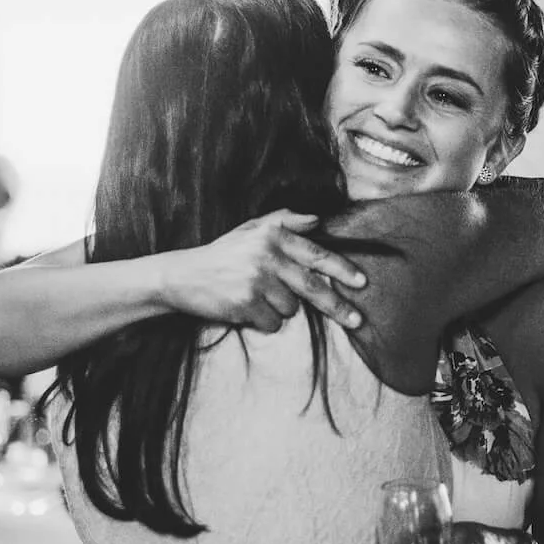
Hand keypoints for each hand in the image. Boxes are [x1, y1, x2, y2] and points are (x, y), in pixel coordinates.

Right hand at [164, 210, 366, 332]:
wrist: (182, 275)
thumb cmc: (223, 254)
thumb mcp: (251, 230)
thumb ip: (284, 221)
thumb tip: (317, 220)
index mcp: (272, 235)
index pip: (315, 254)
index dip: (341, 269)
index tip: (361, 282)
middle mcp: (266, 255)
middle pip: (312, 287)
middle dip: (338, 306)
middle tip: (357, 320)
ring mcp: (255, 281)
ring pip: (291, 308)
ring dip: (279, 308)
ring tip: (255, 296)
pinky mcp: (245, 304)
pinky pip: (272, 323)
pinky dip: (263, 321)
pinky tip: (245, 308)